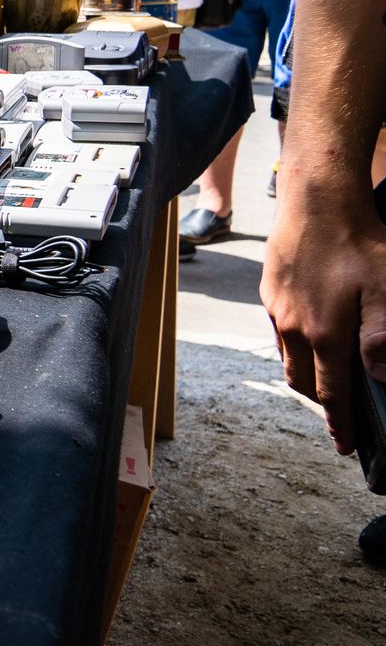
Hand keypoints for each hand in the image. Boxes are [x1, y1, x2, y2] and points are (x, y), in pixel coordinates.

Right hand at [262, 175, 385, 450]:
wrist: (317, 199)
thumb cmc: (359, 243)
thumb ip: (381, 338)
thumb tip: (380, 378)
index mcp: (325, 335)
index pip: (331, 393)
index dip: (340, 424)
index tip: (343, 446)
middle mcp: (294, 328)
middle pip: (302, 381)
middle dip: (320, 401)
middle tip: (339, 410)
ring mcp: (277, 308)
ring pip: (287, 357)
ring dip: (305, 373)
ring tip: (324, 373)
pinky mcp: (270, 289)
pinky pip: (279, 330)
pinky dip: (294, 343)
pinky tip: (309, 330)